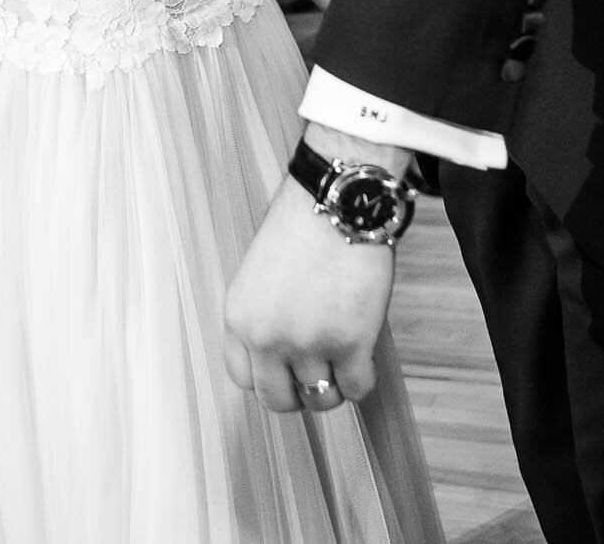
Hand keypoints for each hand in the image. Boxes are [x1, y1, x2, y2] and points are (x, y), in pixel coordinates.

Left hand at [223, 162, 406, 414]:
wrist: (338, 202)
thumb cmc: (305, 228)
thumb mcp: (260, 275)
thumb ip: (263, 317)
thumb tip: (280, 357)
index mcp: (239, 318)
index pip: (242, 378)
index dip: (268, 378)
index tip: (285, 372)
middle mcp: (266, 337)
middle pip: (276, 399)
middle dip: (299, 394)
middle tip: (318, 375)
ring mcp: (308, 343)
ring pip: (321, 398)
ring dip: (335, 385)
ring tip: (344, 360)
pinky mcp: (349, 342)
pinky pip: (357, 388)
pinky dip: (363, 378)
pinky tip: (364, 354)